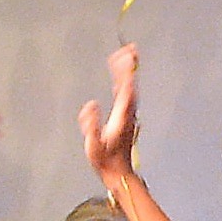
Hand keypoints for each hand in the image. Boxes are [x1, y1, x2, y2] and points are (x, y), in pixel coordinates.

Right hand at [78, 46, 139, 186]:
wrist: (118, 172)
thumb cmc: (105, 160)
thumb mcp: (94, 145)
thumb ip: (91, 125)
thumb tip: (91, 105)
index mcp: (121, 116)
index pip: (125, 89)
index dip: (126, 72)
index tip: (125, 57)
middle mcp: (128, 113)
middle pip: (131, 84)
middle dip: (129, 66)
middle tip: (129, 48)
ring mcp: (128, 114)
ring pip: (131, 87)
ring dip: (129, 71)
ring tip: (126, 54)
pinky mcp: (125, 117)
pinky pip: (127, 93)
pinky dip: (125, 81)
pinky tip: (122, 74)